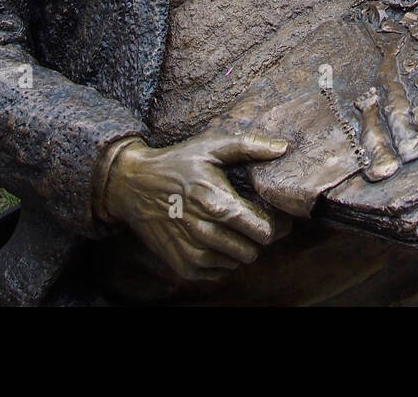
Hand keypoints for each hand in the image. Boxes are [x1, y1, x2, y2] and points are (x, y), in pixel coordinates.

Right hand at [98, 130, 290, 281]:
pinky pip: (217, 272)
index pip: (263, 231)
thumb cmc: (177, 163)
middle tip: (254, 222)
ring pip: (236, 263)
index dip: (276, 225)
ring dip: (240, 248)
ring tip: (233, 228)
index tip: (276, 217)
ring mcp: (191, 252)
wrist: (133, 185)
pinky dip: (222, 259)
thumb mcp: (211, 146)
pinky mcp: (181, 264)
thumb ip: (250, 146)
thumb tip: (284, 148)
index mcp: (216, 203)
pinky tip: (216, 238)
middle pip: (252, 251)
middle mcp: (204, 232)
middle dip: (258, 238)